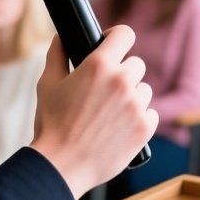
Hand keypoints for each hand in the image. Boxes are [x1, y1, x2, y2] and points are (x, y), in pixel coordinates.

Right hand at [30, 26, 156, 199]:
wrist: (61, 166)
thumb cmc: (52, 125)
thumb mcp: (47, 83)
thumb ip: (57, 54)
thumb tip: (62, 36)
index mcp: (98, 65)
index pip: (125, 34)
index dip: (118, 38)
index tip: (113, 46)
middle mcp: (121, 81)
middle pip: (136, 64)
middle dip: (122, 73)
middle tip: (105, 91)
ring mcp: (136, 105)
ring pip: (144, 90)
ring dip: (132, 97)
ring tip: (110, 114)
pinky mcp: (145, 128)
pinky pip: (151, 113)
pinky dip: (140, 119)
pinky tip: (120, 127)